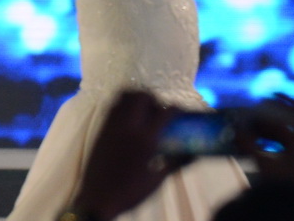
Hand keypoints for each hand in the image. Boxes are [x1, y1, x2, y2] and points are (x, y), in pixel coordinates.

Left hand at [72, 90, 189, 220]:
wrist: (98, 198)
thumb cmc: (131, 192)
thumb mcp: (158, 179)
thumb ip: (176, 162)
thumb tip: (195, 155)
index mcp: (145, 139)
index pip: (164, 112)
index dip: (176, 108)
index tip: (181, 111)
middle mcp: (127, 127)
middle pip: (141, 96)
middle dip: (153, 98)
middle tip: (159, 110)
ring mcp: (111, 125)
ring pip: (123, 96)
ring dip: (136, 97)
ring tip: (144, 111)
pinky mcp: (101, 129)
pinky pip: (112, 106)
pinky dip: (122, 104)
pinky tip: (129, 119)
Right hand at [237, 94, 293, 187]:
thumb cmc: (285, 183)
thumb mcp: (264, 162)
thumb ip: (249, 143)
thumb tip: (236, 128)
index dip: (288, 97)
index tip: (268, 91)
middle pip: (285, 126)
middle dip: (263, 122)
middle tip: (244, 121)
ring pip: (282, 139)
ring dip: (263, 135)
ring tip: (244, 136)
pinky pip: (283, 151)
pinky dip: (268, 147)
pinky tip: (253, 150)